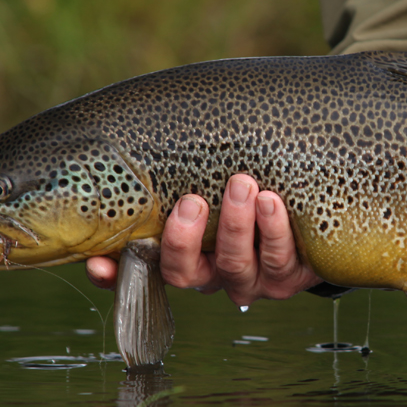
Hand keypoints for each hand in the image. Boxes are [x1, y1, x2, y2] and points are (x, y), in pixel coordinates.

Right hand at [86, 174, 321, 306]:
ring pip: (235, 266)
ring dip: (236, 226)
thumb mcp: (208, 178)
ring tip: (243, 185)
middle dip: (185, 239)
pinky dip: (274, 230)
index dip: (114, 275)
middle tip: (192, 202)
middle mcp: (211, 276)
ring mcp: (250, 280)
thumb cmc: (243, 185)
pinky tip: (271, 201)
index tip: (98, 262)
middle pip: (186, 273)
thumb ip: (179, 167)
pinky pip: (279, 260)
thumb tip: (142, 126)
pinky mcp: (287, 277)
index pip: (136, 273)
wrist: (309, 213)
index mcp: (183, 255)